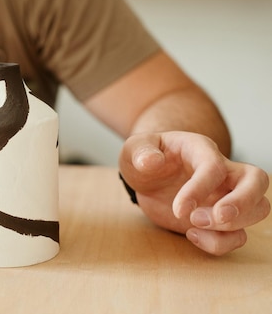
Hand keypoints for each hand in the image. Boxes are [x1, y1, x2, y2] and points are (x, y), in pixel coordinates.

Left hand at [119, 131, 269, 255]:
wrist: (148, 176)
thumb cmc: (145, 158)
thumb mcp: (134, 150)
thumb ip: (140, 152)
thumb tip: (151, 161)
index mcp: (200, 149)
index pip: (214, 166)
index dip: (200, 189)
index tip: (179, 210)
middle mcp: (222, 171)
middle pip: (257, 180)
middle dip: (242, 204)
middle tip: (213, 218)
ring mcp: (225, 195)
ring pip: (258, 208)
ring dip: (233, 226)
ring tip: (193, 226)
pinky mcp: (220, 219)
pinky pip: (238, 235)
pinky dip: (221, 243)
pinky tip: (192, 235)